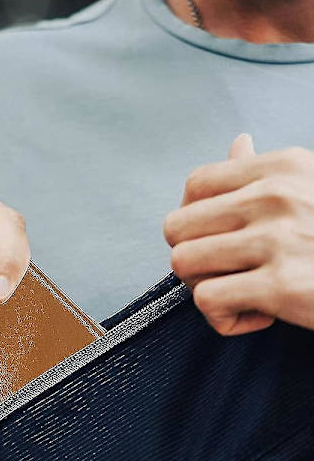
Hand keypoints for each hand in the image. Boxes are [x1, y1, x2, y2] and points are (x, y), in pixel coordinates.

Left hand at [164, 134, 313, 335]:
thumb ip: (266, 170)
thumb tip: (237, 142)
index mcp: (281, 167)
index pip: (194, 184)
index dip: (192, 216)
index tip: (216, 237)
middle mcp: (276, 196)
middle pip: (176, 227)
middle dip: (192, 256)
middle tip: (225, 271)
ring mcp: (279, 239)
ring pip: (182, 262)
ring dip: (202, 286)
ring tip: (239, 292)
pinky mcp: (283, 287)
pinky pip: (206, 301)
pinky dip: (223, 318)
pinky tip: (258, 317)